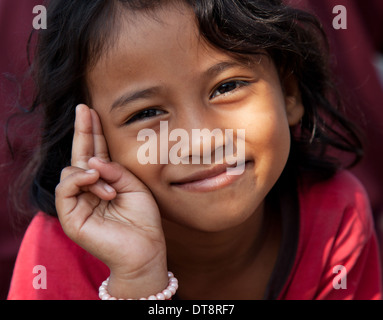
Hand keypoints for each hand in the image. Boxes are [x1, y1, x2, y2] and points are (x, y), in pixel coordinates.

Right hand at [55, 104, 167, 297]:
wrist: (145, 248)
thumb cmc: (143, 219)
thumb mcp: (134, 186)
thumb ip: (114, 170)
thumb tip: (93, 161)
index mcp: (106, 182)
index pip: (95, 153)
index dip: (92, 132)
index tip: (91, 111)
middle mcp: (90, 189)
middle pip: (80, 156)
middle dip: (82, 131)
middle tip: (83, 109)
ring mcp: (78, 203)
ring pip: (71, 171)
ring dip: (91, 172)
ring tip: (110, 190)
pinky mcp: (70, 217)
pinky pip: (64, 189)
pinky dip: (78, 180)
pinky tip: (92, 180)